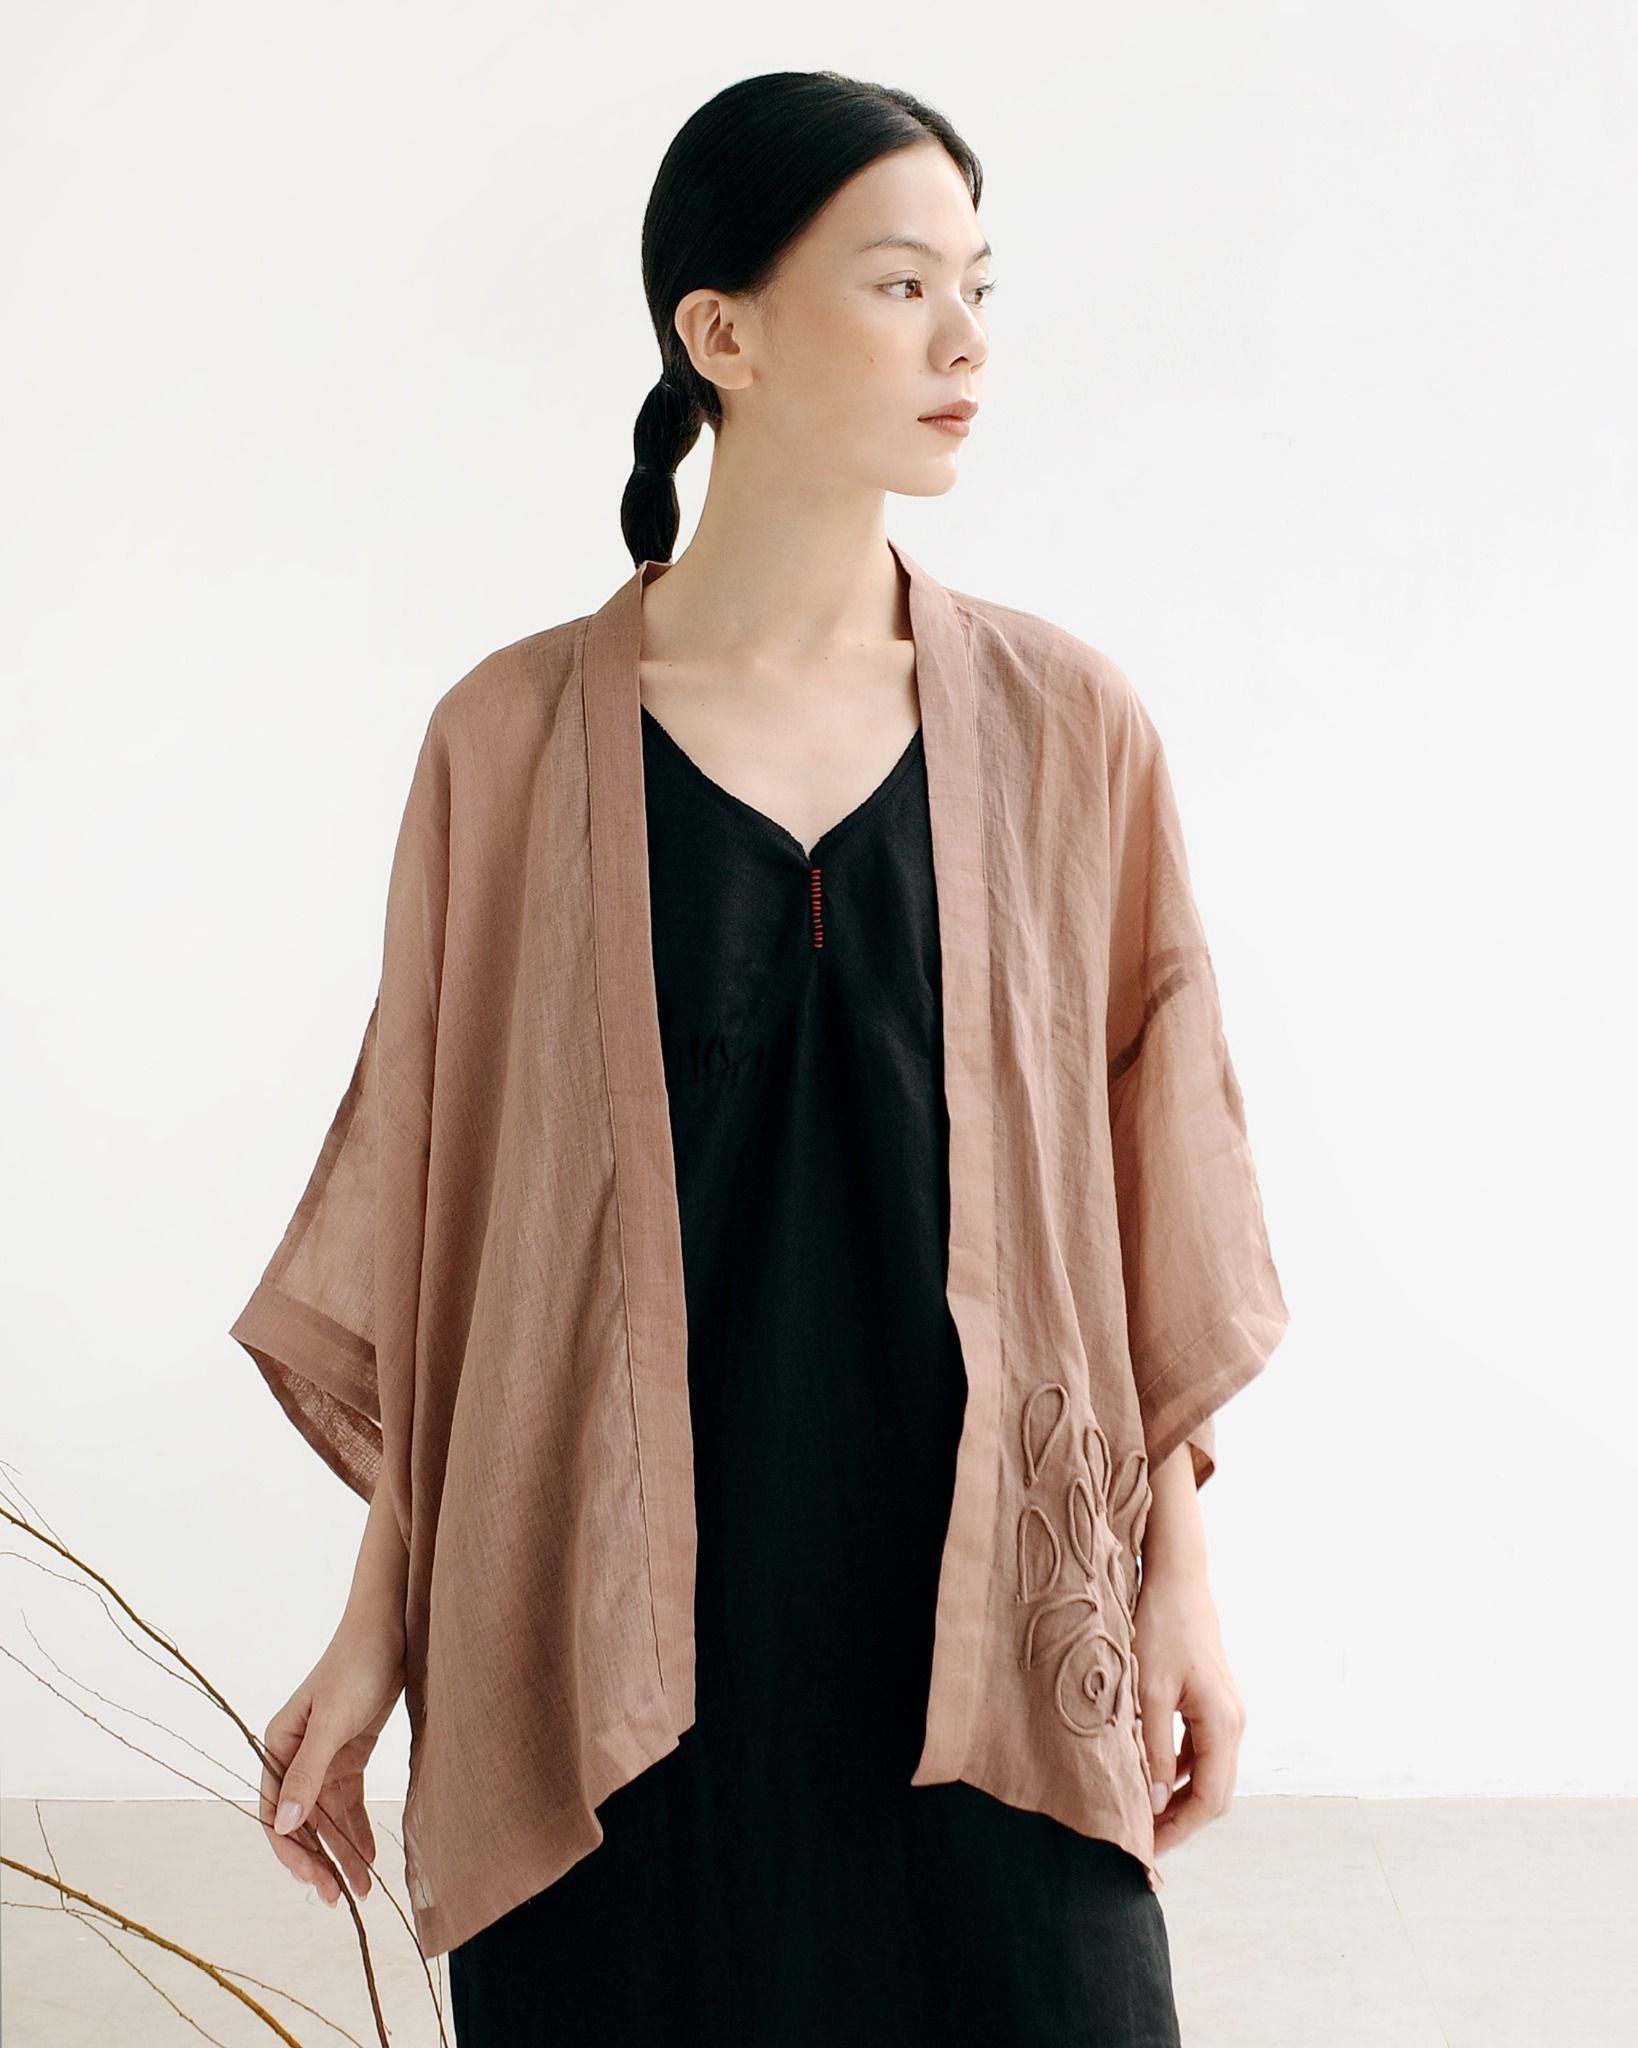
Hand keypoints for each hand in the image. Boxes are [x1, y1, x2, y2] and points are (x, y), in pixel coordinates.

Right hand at [259, 1616, 405, 1907]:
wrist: (393, 1628)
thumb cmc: (357, 1665)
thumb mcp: (334, 1722)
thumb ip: (308, 1774)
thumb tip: (284, 1826)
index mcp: (278, 1745)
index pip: (276, 1813)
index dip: (294, 1852)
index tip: (318, 1881)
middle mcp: (295, 1754)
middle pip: (302, 1821)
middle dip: (320, 1861)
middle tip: (343, 1897)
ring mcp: (324, 1756)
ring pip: (327, 1817)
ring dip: (342, 1852)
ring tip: (362, 1889)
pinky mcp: (350, 1753)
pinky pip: (349, 1802)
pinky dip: (358, 1828)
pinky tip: (369, 1856)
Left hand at [1133, 1564, 1245, 1855]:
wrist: (1177, 1577)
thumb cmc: (1160, 1627)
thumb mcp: (1148, 1690)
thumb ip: (1151, 1749)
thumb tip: (1153, 1803)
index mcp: (1222, 1724)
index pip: (1208, 1800)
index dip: (1178, 1830)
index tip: (1146, 1849)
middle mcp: (1233, 1722)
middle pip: (1213, 1792)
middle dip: (1179, 1821)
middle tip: (1140, 1840)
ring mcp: (1225, 1711)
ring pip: (1207, 1772)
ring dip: (1177, 1797)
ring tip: (1140, 1814)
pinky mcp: (1212, 1701)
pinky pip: (1200, 1750)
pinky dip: (1178, 1770)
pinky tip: (1148, 1775)